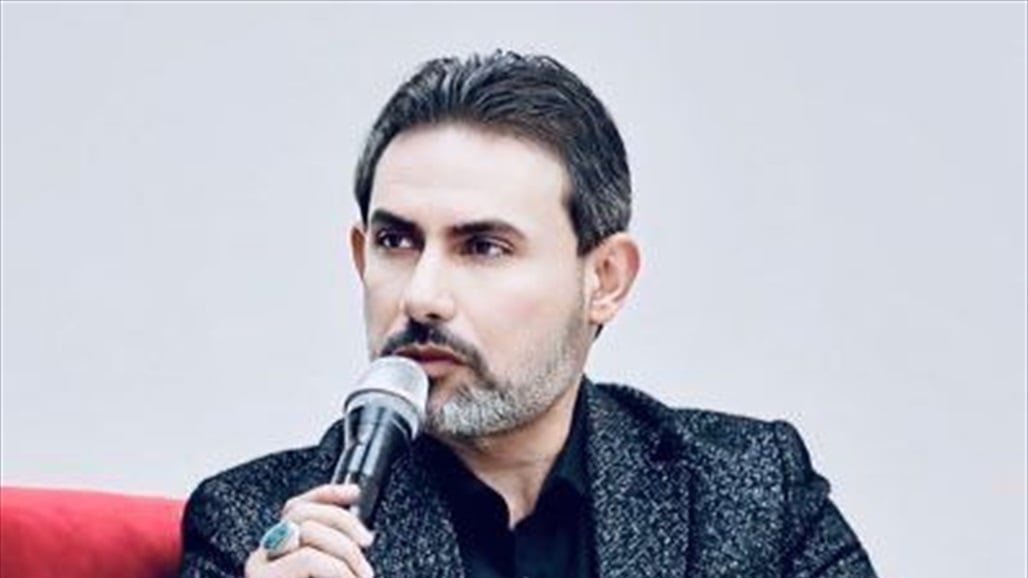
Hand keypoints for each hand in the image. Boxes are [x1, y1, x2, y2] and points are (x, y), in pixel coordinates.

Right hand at [245, 483, 374, 577]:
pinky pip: (308, 557)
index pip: (296, 507)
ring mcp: (260, 567)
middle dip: (343, 520)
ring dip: (345, 551)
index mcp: (278, 552)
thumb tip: (360, 534)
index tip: (354, 492)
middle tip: (366, 542)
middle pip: (301, 512)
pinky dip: (337, 569)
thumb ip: (333, 554)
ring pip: (308, 530)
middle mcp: (264, 556)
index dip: (326, 493)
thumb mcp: (330, 572)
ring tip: (360, 576)